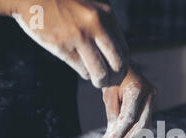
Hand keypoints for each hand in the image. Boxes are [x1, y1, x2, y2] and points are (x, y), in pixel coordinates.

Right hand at [9, 0, 128, 86]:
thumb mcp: (90, 4)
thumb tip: (118, 48)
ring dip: (101, 81)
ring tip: (98, 81)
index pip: (124, 49)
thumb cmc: (61, 1)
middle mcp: (95, 25)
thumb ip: (104, 22)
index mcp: (105, 14)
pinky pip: (82, 70)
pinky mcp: (62, 46)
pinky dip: (85, 74)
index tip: (117, 70)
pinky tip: (84, 71)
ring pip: (100, 72)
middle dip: (116, 76)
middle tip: (111, 80)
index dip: (122, 64)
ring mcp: (78, 36)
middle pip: (118, 63)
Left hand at [103, 67, 155, 137]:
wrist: (122, 66)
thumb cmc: (113, 79)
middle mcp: (150, 94)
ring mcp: (153, 99)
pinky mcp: (151, 104)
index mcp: (138, 89)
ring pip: (145, 125)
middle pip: (141, 124)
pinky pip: (145, 122)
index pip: (129, 117)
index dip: (119, 132)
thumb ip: (112, 117)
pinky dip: (135, 132)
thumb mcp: (108, 96)